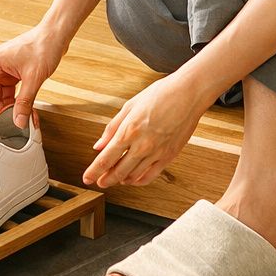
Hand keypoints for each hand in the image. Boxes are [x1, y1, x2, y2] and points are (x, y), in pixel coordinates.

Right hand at [0, 22, 68, 126]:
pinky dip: (16, 101)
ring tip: (23, 113)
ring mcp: (5, 70)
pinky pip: (9, 92)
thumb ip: (25, 101)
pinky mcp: (14, 73)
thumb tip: (18, 121)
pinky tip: (26, 107)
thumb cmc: (43, 45)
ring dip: (9, 106)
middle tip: (11, 119)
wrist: (56, 35)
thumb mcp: (33, 77)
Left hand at [82, 74, 205, 188]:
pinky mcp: (169, 156)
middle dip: (105, 179)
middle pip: (118, 172)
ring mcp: (156, 153)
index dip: (93, 172)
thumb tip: (99, 146)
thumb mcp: (129, 106)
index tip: (87, 178)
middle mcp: (142, 145)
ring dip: (121, 180)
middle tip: (99, 182)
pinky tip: (133, 179)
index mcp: (129, 131)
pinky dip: (139, 181)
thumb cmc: (160, 94)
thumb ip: (112, 128)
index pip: (105, 159)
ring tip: (115, 179)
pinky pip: (151, 176)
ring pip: (133, 176)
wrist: (188, 93)